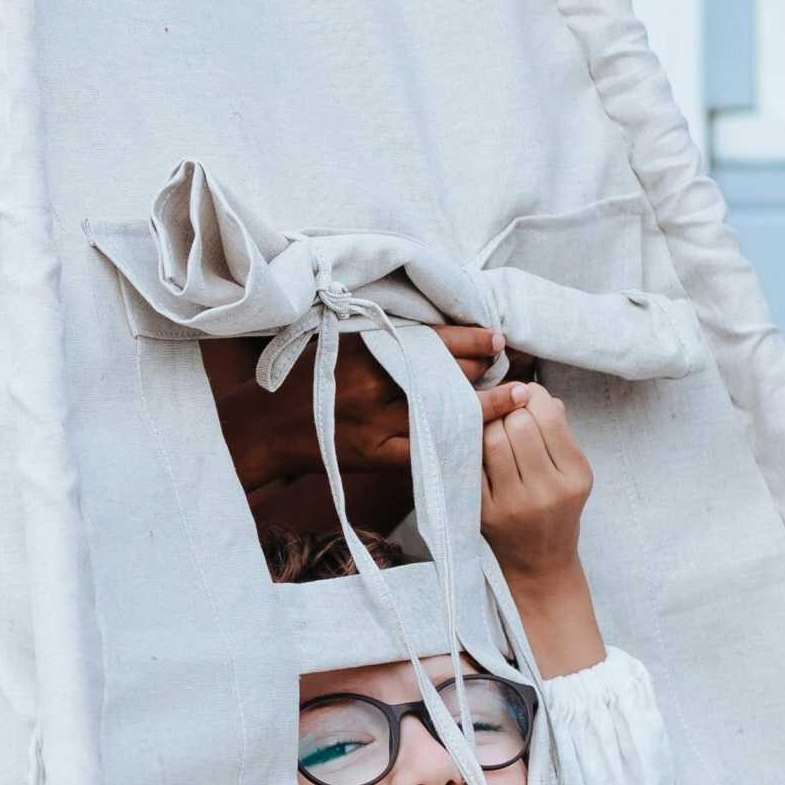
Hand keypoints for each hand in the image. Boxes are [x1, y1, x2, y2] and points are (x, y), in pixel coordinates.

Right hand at [206, 324, 505, 491]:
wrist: (268, 428)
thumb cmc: (307, 377)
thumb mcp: (341, 341)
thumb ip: (384, 335)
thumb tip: (437, 330)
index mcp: (365, 350)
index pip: (433, 341)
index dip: (471, 340)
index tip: (496, 338)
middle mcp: (373, 385)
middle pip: (447, 375)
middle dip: (483, 370)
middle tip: (509, 366)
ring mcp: (377, 424)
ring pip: (447, 412)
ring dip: (486, 404)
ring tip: (517, 397)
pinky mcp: (378, 455)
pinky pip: (431, 448)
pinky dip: (460, 440)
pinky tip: (484, 435)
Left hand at [478, 383, 590, 578]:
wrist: (539, 564)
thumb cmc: (556, 509)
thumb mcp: (571, 473)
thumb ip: (559, 432)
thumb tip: (536, 393)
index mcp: (576, 476)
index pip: (549, 419)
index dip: (534, 396)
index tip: (527, 394)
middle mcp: (547, 491)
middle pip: (519, 426)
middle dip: (510, 409)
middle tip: (507, 410)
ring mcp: (514, 504)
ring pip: (493, 440)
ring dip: (490, 424)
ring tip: (493, 425)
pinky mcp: (485, 513)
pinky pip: (473, 465)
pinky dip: (473, 447)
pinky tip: (477, 445)